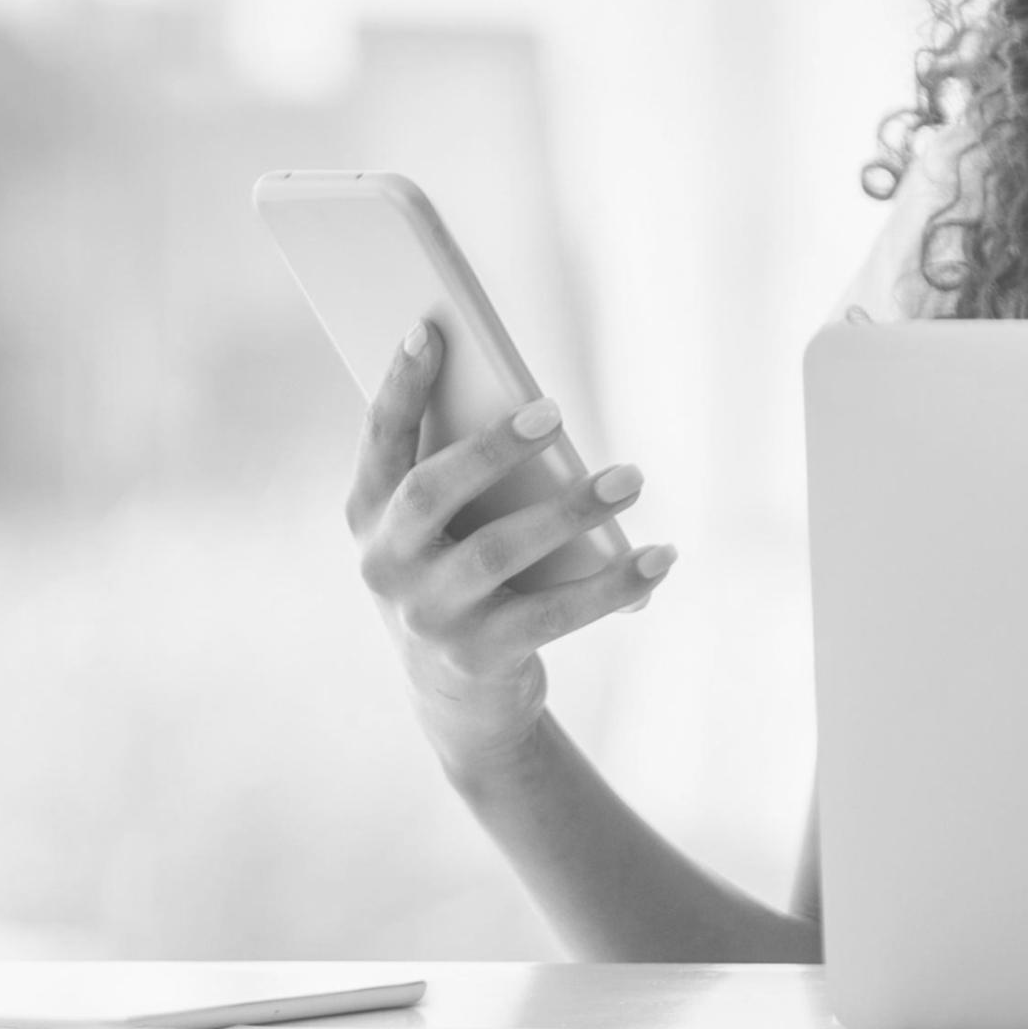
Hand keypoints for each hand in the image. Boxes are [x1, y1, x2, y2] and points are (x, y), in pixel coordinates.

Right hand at [346, 325, 673, 774]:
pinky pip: (555, 614)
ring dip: (571, 510)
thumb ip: (461, 473)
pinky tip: (660, 557)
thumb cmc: (457, 579)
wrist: (457, 699)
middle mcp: (386, 564)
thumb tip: (534, 411)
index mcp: (367, 515)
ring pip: (501, 550)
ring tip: (629, 477)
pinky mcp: (478, 656)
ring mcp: (428, 615)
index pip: (380, 439)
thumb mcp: (438, 530)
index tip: (429, 329)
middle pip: (434, 490)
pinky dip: (615, 585)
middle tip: (554, 412)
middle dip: (493, 446)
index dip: (400, 384)